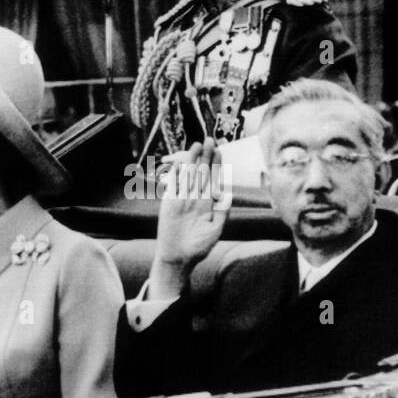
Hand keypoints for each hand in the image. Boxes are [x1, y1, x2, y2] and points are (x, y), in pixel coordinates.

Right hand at [149, 140, 233, 299]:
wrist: (178, 257)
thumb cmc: (199, 247)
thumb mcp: (215, 230)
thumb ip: (222, 211)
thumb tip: (228, 193)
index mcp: (208, 202)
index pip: (213, 179)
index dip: (217, 165)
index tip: (220, 151)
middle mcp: (196, 197)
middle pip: (202, 172)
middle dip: (206, 157)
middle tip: (210, 140)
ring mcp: (182, 198)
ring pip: (189, 175)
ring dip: (192, 160)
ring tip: (197, 145)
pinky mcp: (169, 201)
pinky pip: (174, 184)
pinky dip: (177, 173)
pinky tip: (181, 161)